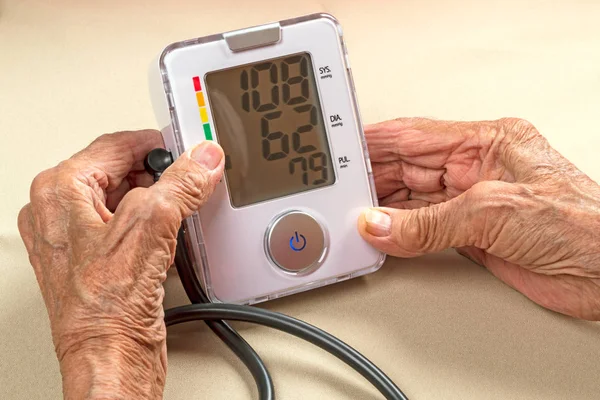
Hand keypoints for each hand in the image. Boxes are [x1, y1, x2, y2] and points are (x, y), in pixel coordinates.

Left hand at [18, 131, 224, 398]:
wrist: (111, 357)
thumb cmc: (106, 306)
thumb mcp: (151, 225)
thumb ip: (181, 183)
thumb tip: (203, 159)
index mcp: (60, 191)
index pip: (115, 144)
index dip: (157, 142)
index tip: (188, 146)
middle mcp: (61, 211)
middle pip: (121, 169)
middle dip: (161, 172)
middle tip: (192, 175)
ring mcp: (77, 237)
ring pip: (127, 197)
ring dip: (161, 197)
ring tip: (186, 204)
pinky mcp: (96, 258)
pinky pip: (129, 224)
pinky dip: (155, 222)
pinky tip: (173, 232)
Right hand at [358, 118, 599, 320]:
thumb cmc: (583, 226)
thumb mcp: (494, 212)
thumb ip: (429, 222)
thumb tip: (380, 224)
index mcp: (486, 141)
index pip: (415, 135)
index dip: (375, 142)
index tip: (343, 149)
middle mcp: (476, 169)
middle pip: (408, 168)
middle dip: (372, 180)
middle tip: (340, 192)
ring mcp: (471, 203)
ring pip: (411, 200)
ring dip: (382, 209)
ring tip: (353, 216)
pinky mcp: (471, 235)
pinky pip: (422, 229)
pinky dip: (399, 234)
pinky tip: (381, 235)